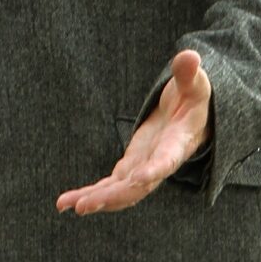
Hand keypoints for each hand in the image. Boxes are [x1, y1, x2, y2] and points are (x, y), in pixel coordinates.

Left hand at [55, 49, 211, 215]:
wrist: (193, 120)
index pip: (167, 159)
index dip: (155, 169)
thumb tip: (190, 56)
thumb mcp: (195, 85)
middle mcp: (160, 162)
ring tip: (66, 205)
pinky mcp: (130, 167)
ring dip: (95, 200)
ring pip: (120, 191)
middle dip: (112, 196)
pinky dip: (89, 195)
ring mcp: (143, 168)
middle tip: (85, 205)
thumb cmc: (194, 100)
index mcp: (178, 143)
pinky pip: (109, 186)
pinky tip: (65, 203)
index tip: (140, 179)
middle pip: (138, 186)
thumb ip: (189, 74)